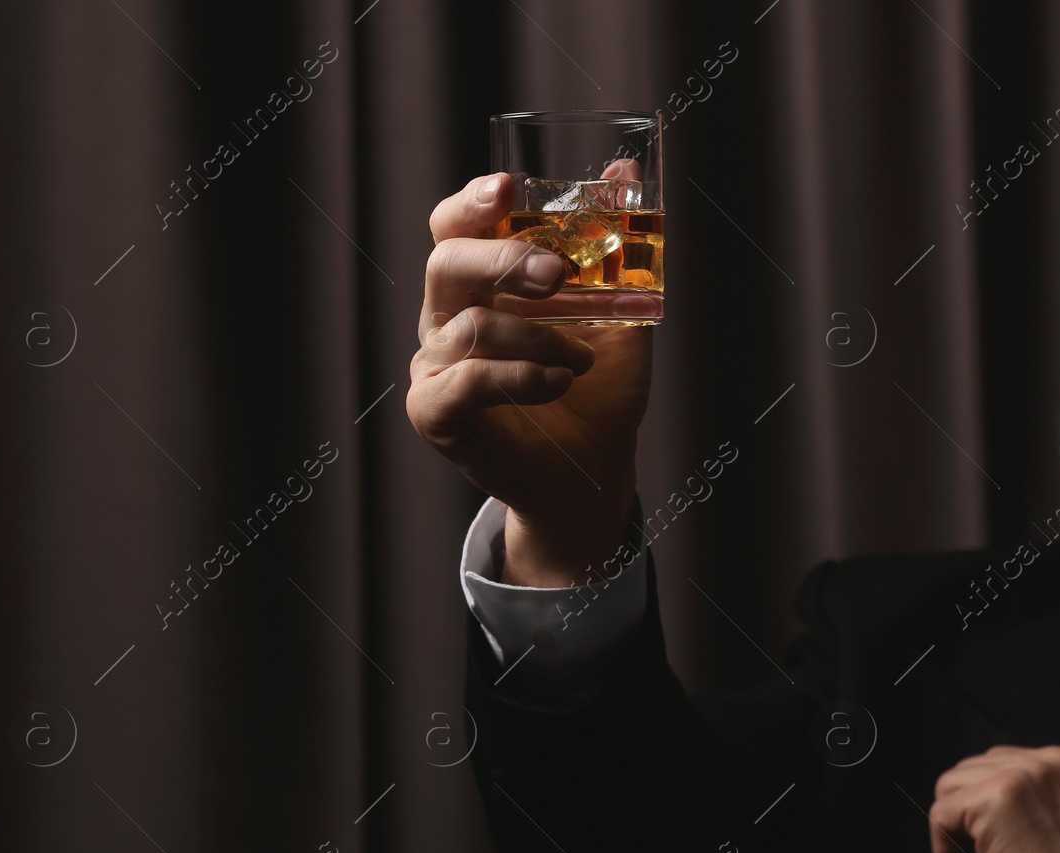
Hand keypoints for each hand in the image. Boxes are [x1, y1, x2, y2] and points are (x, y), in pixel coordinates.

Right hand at [406, 170, 652, 585]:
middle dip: (504, 260)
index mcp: (482, 284)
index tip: (505, 188)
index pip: (456, 227)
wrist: (594, 476)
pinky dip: (518, 377)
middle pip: (447, 262)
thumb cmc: (599, 394)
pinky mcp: (435, 413)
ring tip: (581, 361)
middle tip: (559, 274)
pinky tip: (558, 383)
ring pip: (472, 325)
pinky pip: (465, 381)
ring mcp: (435, 366)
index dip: (472, 203)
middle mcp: (448, 317)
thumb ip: (621, 249)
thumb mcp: (623, 316)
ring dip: (540, 338)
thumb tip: (624, 169)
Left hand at [927, 745, 1059, 852]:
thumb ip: (1042, 804)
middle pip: (972, 771)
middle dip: (968, 818)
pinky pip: (940, 816)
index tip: (1000, 848)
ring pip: (950, 788)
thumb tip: (989, 809)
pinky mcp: (993, 800)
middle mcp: (1048, 760)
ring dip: (955, 834)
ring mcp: (1020, 776)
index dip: (989, 812)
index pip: (1003, 767)